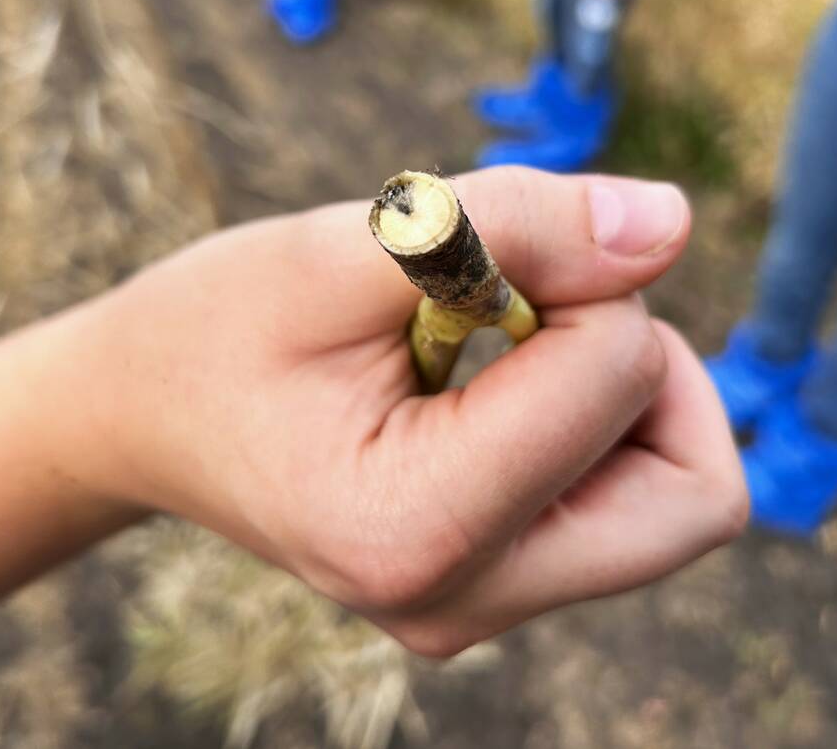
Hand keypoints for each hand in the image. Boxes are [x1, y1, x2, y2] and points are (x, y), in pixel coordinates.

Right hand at [80, 168, 745, 656]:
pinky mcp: (495, 592)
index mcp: (417, 527)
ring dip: (618, 390)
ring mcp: (481, 612)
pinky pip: (628, 507)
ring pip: (676, 501)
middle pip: (695, 494)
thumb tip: (675, 224)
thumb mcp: (343, 245)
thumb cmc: (218, 326)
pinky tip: (494, 386)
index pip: (618, 378)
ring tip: (490, 348)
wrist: (141, 417)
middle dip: (641, 363)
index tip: (483, 261)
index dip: (575, 278)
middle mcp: (464, 604)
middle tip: (529, 310)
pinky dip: (596, 423)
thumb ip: (514, 224)